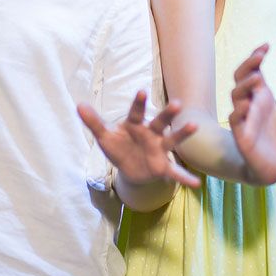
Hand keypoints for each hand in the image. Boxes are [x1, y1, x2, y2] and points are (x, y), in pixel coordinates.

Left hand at [77, 91, 200, 188]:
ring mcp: (158, 149)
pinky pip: (174, 172)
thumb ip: (93, 122)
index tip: (141, 91)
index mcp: (135, 124)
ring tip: (194, 125)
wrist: (129, 169)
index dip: (139, 103)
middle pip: (159, 122)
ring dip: (182, 134)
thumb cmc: (119, 147)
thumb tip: (79, 105)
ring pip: (172, 140)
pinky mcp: (162, 166)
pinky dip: (184, 177)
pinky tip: (196, 184)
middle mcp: (150, 134)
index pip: (136, 112)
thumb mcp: (104, 136)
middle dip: (168, 114)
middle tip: (177, 103)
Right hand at [228, 45, 275, 185]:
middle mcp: (251, 104)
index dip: (256, 57)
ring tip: (258, 77)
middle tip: (260, 56)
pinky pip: (236, 121)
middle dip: (248, 66)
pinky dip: (239, 112)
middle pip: (242, 79)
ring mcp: (246, 119)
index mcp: (262, 97)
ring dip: (245, 85)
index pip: (253, 71)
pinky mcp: (243, 136)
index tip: (266, 45)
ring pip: (236, 96)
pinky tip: (247, 106)